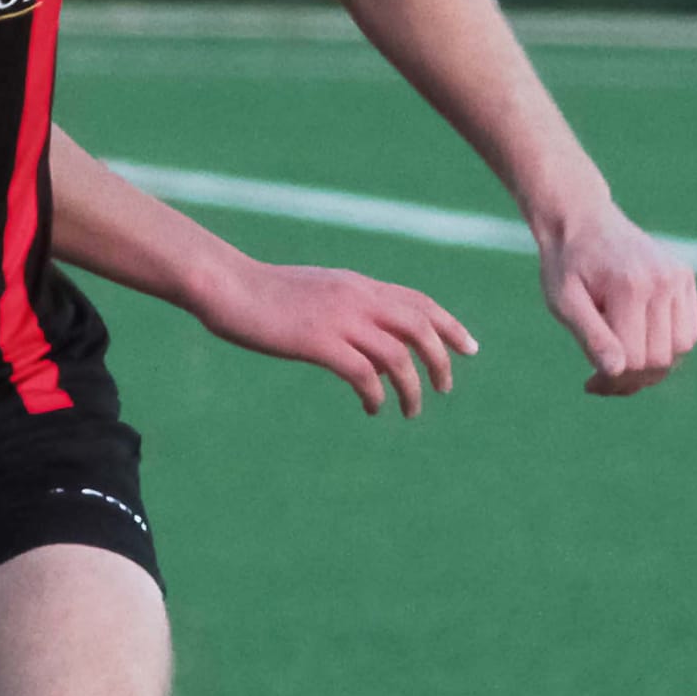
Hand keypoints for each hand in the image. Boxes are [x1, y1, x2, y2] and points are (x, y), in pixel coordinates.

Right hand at [195, 256, 476, 416]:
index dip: (449, 325)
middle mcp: (358, 298)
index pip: (419, 302)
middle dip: (441, 360)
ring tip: (410, 410)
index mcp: (358, 284)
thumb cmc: (262, 293)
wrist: (227, 286)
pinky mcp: (319, 343)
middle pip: (420, 329)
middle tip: (445, 388)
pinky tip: (372, 408)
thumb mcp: (314, 292)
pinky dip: (375, 394)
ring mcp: (340, 320)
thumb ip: (344, 307)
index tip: (469, 348)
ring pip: (398, 357)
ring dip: (412, 388)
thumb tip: (363, 336)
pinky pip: (363, 374)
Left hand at [536, 200, 696, 395]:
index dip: (613, 382)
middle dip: (632, 379)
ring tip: (621, 363)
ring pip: (681, 348)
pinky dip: (667, 346)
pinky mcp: (684, 277)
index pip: (634, 360)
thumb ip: (591, 336)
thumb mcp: (564, 302)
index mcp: (630, 287)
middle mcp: (662, 281)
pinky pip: (687, 330)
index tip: (589, 384)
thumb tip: (616, 372)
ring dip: (653, 365)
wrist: (582, 222)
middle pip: (660, 359)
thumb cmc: (566, 266)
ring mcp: (678, 277)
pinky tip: (637, 343)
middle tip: (601, 381)